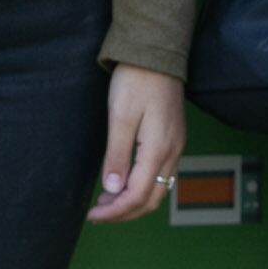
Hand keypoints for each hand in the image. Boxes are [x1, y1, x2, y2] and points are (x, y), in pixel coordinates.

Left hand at [90, 65, 186, 222]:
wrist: (157, 53)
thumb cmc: (136, 80)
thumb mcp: (120, 116)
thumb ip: (117, 155)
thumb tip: (112, 190)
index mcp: (159, 148)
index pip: (138, 195)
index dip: (114, 211)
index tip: (92, 216)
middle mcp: (172, 152)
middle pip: (151, 199)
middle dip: (124, 212)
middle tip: (97, 214)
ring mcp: (175, 146)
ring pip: (158, 189)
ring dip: (132, 201)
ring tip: (106, 201)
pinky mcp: (173, 139)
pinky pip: (160, 175)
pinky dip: (142, 187)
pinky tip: (123, 182)